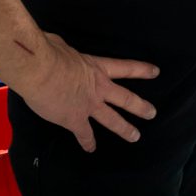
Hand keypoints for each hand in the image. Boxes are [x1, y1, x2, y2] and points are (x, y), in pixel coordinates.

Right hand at [17, 33, 158, 151]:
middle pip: (126, 99)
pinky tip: (90, 149)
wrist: (38, 70)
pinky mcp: (74, 120)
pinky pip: (84, 134)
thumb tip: (60, 49)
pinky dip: (87, 142)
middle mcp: (98, 88)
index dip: (142, 70)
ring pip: (113, 120)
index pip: (126, 68)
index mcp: (97, 68)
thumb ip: (66, 52)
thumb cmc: (49, 53)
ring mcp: (88, 106)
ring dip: (125, 129)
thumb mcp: (63, 46)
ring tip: (135, 136)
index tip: (156, 72)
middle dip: (140, 107)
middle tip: (152, 113)